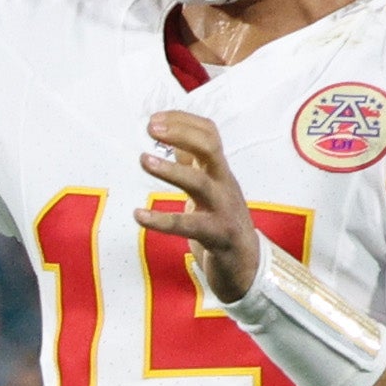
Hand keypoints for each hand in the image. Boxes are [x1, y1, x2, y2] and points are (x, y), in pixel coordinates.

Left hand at [135, 110, 259, 296]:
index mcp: (220, 171)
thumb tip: (173, 141)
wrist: (247, 266)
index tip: (153, 119)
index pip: (209, 133)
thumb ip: (194, 166)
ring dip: (170, 169)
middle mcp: (224, 184)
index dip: (182, 121)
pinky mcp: (216, 235)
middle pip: (210, 147)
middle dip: (180, 133)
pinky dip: (160, 220)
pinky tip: (138, 215)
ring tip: (143, 159)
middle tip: (150, 129)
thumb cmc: (221, 223)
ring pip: (199, 183)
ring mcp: (222, 209)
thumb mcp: (209, 189)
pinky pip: (187, 225)